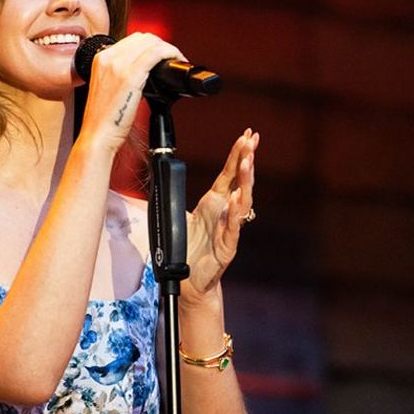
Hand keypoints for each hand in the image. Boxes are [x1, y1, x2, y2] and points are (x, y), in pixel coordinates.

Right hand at [77, 32, 184, 153]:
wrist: (98, 136)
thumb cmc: (105, 120)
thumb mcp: (109, 88)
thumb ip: (122, 74)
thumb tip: (145, 71)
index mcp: (101, 58)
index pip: (133, 39)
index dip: (152, 44)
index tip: (161, 56)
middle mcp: (108, 58)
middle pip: (143, 37)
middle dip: (162, 44)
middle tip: (172, 58)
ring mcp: (118, 65)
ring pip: (151, 42)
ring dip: (169, 48)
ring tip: (176, 60)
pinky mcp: (130, 76)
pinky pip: (156, 53)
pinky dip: (170, 53)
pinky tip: (176, 61)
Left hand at [182, 128, 258, 305]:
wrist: (186, 278)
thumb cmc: (185, 248)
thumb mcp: (177, 216)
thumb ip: (175, 198)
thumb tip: (162, 178)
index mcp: (214, 203)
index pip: (229, 173)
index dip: (238, 154)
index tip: (246, 135)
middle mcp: (225, 212)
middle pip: (241, 182)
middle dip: (247, 160)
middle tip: (251, 140)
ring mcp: (229, 229)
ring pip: (242, 202)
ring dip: (245, 181)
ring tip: (247, 163)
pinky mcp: (227, 247)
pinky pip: (234, 227)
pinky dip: (236, 213)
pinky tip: (237, 198)